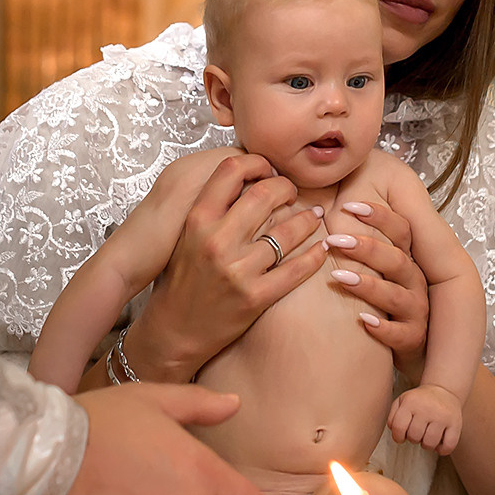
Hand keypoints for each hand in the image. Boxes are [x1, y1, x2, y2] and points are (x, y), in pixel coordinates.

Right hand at [120, 152, 325, 381]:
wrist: (173, 331)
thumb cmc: (180, 281)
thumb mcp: (185, 237)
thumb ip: (212, 210)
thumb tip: (248, 181)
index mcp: (197, 221)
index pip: (231, 171)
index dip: (256, 163)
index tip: (268, 169)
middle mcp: (217, 241)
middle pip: (265, 194)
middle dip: (286, 188)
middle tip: (292, 192)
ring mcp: (237, 270)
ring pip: (286, 231)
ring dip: (307, 220)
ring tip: (313, 216)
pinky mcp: (255, 297)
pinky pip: (296, 269)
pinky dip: (314, 256)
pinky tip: (321, 248)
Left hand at [324, 199, 429, 365]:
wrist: (397, 343)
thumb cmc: (373, 298)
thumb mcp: (368, 265)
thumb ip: (353, 238)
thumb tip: (323, 207)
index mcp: (405, 258)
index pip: (400, 230)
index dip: (379, 216)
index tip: (349, 206)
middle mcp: (414, 282)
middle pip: (397, 260)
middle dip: (367, 249)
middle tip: (334, 240)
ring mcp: (415, 311)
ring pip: (397, 296)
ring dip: (369, 286)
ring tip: (341, 278)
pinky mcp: (412, 339)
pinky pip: (402, 334)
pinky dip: (384, 328)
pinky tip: (364, 321)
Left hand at [389, 385, 462, 452]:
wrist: (443, 390)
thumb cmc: (419, 401)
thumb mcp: (402, 401)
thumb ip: (392, 417)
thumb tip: (395, 433)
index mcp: (410, 402)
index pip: (398, 428)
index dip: (398, 437)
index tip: (401, 436)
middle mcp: (426, 408)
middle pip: (414, 437)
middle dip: (413, 439)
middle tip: (418, 432)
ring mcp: (442, 416)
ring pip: (429, 444)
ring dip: (426, 445)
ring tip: (427, 437)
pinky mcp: (456, 423)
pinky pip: (448, 446)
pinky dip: (442, 450)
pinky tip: (439, 444)